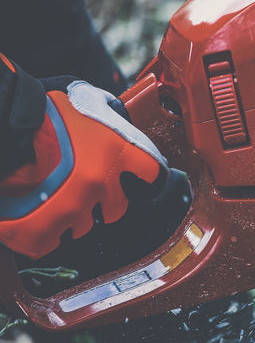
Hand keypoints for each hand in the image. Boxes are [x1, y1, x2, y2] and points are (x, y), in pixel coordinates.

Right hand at [0, 78, 165, 259]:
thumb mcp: (86, 100)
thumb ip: (108, 113)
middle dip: (102, 200)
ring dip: (73, 214)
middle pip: (118, 207)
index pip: (153, 174)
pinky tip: (36, 216)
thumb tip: (116, 113)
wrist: (2, 126)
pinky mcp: (45, 228)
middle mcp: (102, 181)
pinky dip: (45, 234)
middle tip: (81, 187)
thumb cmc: (42, 111)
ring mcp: (74, 206)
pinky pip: (53, 242)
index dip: (143, 177)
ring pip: (85, 224)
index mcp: (118, 151)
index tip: (136, 179)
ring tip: (52, 195)